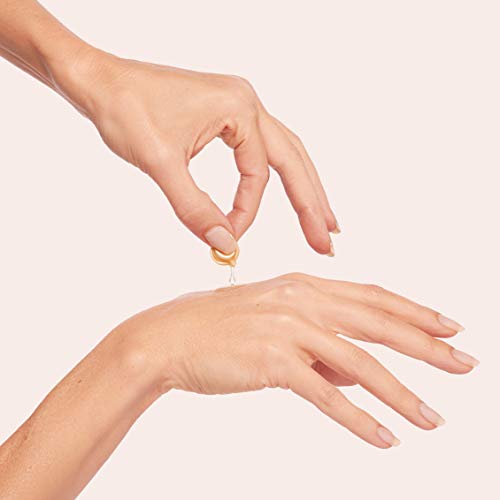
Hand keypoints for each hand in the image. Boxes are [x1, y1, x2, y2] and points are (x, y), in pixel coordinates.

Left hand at [58, 49, 338, 254]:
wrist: (97, 80)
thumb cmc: (124, 110)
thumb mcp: (160, 164)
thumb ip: (195, 209)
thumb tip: (225, 246)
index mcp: (239, 108)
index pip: (259, 175)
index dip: (247, 213)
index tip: (228, 239)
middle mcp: (248, 103)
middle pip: (293, 160)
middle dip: (312, 203)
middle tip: (328, 239)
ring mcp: (238, 107)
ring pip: (283, 153)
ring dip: (303, 187)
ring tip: (321, 218)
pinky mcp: (225, 114)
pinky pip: (259, 149)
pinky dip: (273, 174)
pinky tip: (282, 189)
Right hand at [118, 273, 477, 447]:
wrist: (168, 335)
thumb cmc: (217, 327)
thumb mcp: (272, 321)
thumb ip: (317, 343)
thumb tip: (356, 372)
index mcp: (304, 285)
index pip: (372, 296)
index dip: (414, 311)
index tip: (448, 326)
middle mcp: (302, 300)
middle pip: (378, 323)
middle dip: (427, 346)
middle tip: (466, 365)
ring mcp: (288, 329)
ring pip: (360, 363)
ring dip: (401, 394)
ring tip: (433, 419)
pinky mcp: (273, 362)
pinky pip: (326, 394)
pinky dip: (358, 419)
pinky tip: (383, 439)